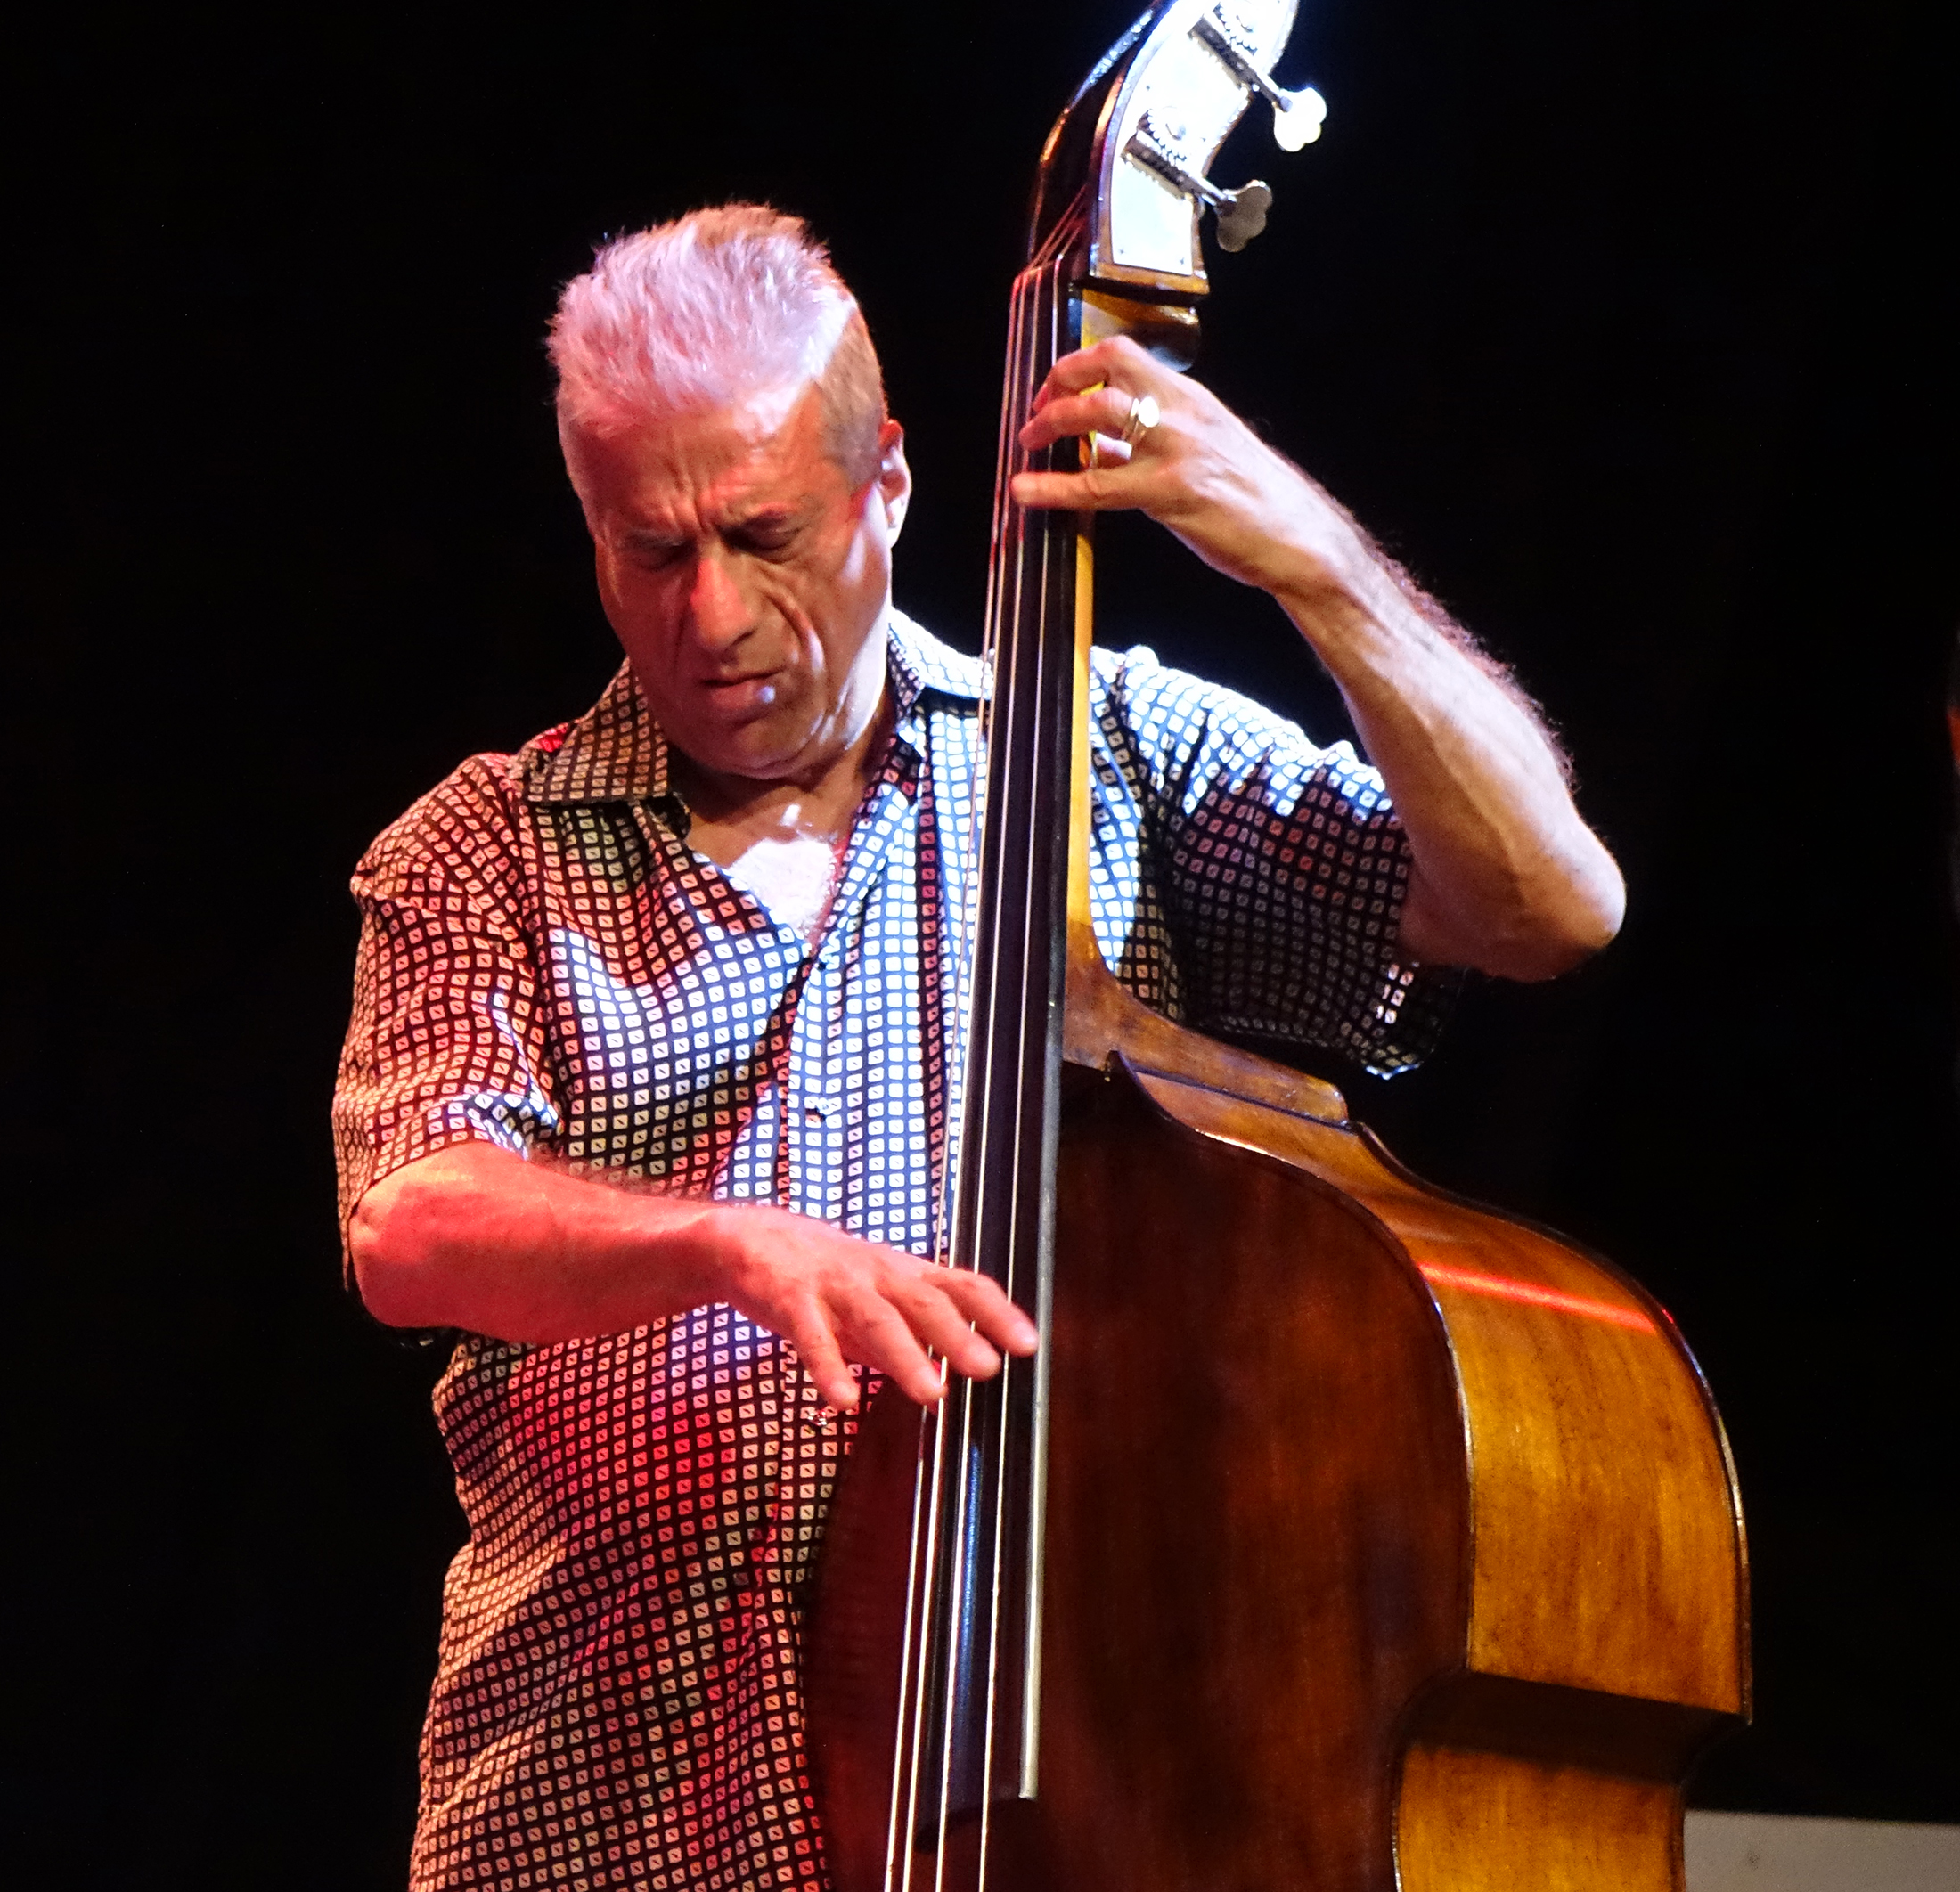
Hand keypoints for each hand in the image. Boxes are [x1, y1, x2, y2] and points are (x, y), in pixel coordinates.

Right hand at [699, 1203, 1038, 1412]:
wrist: (749, 1237)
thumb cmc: (826, 1275)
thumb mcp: (877, 1298)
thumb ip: (911, 1338)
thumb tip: (950, 1385)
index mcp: (904, 1273)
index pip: (961, 1285)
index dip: (996, 1313)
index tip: (1028, 1344)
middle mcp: (877, 1275)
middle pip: (924, 1301)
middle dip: (957, 1335)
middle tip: (988, 1368)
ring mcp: (835, 1285)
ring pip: (875, 1318)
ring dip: (905, 1354)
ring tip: (931, 1391)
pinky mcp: (791, 1299)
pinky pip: (811, 1335)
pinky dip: (828, 1366)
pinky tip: (843, 1400)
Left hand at [1011, 335, 1365, 602]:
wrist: (1297, 537)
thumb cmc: (1254, 501)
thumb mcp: (1204, 454)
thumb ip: (1152, 446)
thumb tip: (1102, 450)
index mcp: (1190, 398)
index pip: (1123, 354)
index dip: (1077, 364)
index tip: (1054, 388)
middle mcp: (1183, 411)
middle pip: (1106, 369)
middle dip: (1057, 386)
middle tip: (1033, 417)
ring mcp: (1177, 448)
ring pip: (1098, 415)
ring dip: (1051, 425)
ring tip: (1028, 446)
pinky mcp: (1171, 491)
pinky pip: (1098, 485)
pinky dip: (1053, 487)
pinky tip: (1026, 492)